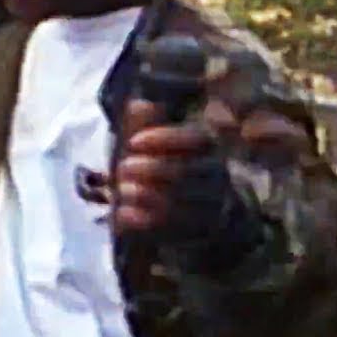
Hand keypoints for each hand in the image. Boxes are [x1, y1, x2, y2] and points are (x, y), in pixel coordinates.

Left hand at [112, 98, 308, 237]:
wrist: (200, 206)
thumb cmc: (169, 162)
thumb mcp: (159, 140)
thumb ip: (146, 124)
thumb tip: (138, 104)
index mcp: (208, 146)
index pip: (195, 139)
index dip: (164, 138)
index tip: (134, 142)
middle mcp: (214, 175)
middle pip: (187, 172)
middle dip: (152, 170)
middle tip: (122, 168)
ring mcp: (208, 206)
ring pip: (180, 202)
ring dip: (146, 196)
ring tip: (121, 190)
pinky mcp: (195, 232)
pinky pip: (170, 230)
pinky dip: (143, 222)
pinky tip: (121, 215)